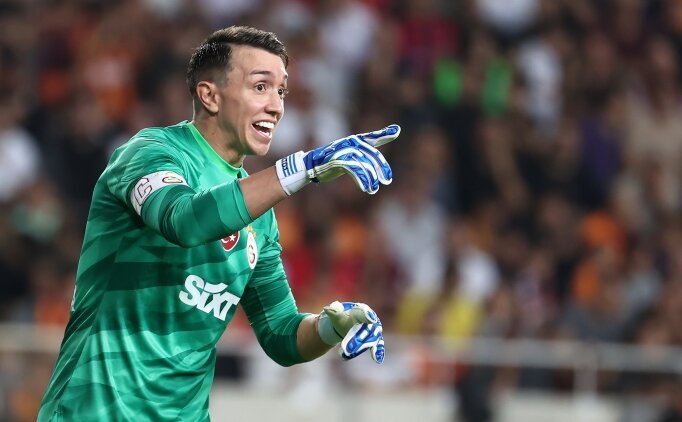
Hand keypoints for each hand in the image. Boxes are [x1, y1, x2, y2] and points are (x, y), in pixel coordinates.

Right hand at [276, 125, 399, 194]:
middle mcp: (352, 143)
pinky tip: (366, 188)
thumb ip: (363, 154)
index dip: (384, 133)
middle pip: (372, 155)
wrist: (312, 165)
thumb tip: (373, 161)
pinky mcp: (339, 161)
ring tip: (373, 189)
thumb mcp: (350, 155)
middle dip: (382, 168)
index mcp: (355, 140)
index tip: (396, 131)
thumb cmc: (333, 160)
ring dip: (371, 179)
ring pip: (365, 165)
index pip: (373, 137)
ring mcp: (345, 151)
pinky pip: (355, 170)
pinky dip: (362, 180)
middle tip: (387, 180)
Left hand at [317, 301, 384, 363]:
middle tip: (347, 348)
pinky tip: (377, 359)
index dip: (368, 315)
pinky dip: (377, 352)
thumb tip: (327, 309)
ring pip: (370, 339)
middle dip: (357, 339)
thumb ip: (333, 311)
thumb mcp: (336, 314)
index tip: (370, 319)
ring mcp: (374, 330)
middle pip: (366, 329)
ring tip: (348, 354)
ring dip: (360, 347)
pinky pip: (377, 345)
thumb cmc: (342, 317)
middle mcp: (371, 320)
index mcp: (360, 311)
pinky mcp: (374, 340)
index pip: (364, 313)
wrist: (346, 324)